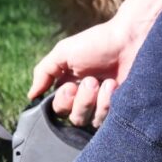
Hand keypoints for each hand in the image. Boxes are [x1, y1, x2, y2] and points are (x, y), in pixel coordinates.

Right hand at [29, 0, 161, 126]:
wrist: (130, 40)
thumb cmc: (97, 42)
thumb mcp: (63, 52)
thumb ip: (44, 72)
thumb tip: (31, 95)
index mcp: (69, 85)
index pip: (57, 109)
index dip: (62, 101)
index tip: (70, 85)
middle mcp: (84, 98)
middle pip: (73, 119)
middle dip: (81, 101)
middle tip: (91, 80)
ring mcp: (103, 105)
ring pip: (90, 122)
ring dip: (95, 100)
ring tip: (105, 81)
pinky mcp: (119, 109)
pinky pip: (107, 120)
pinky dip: (108, 101)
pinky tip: (115, 85)